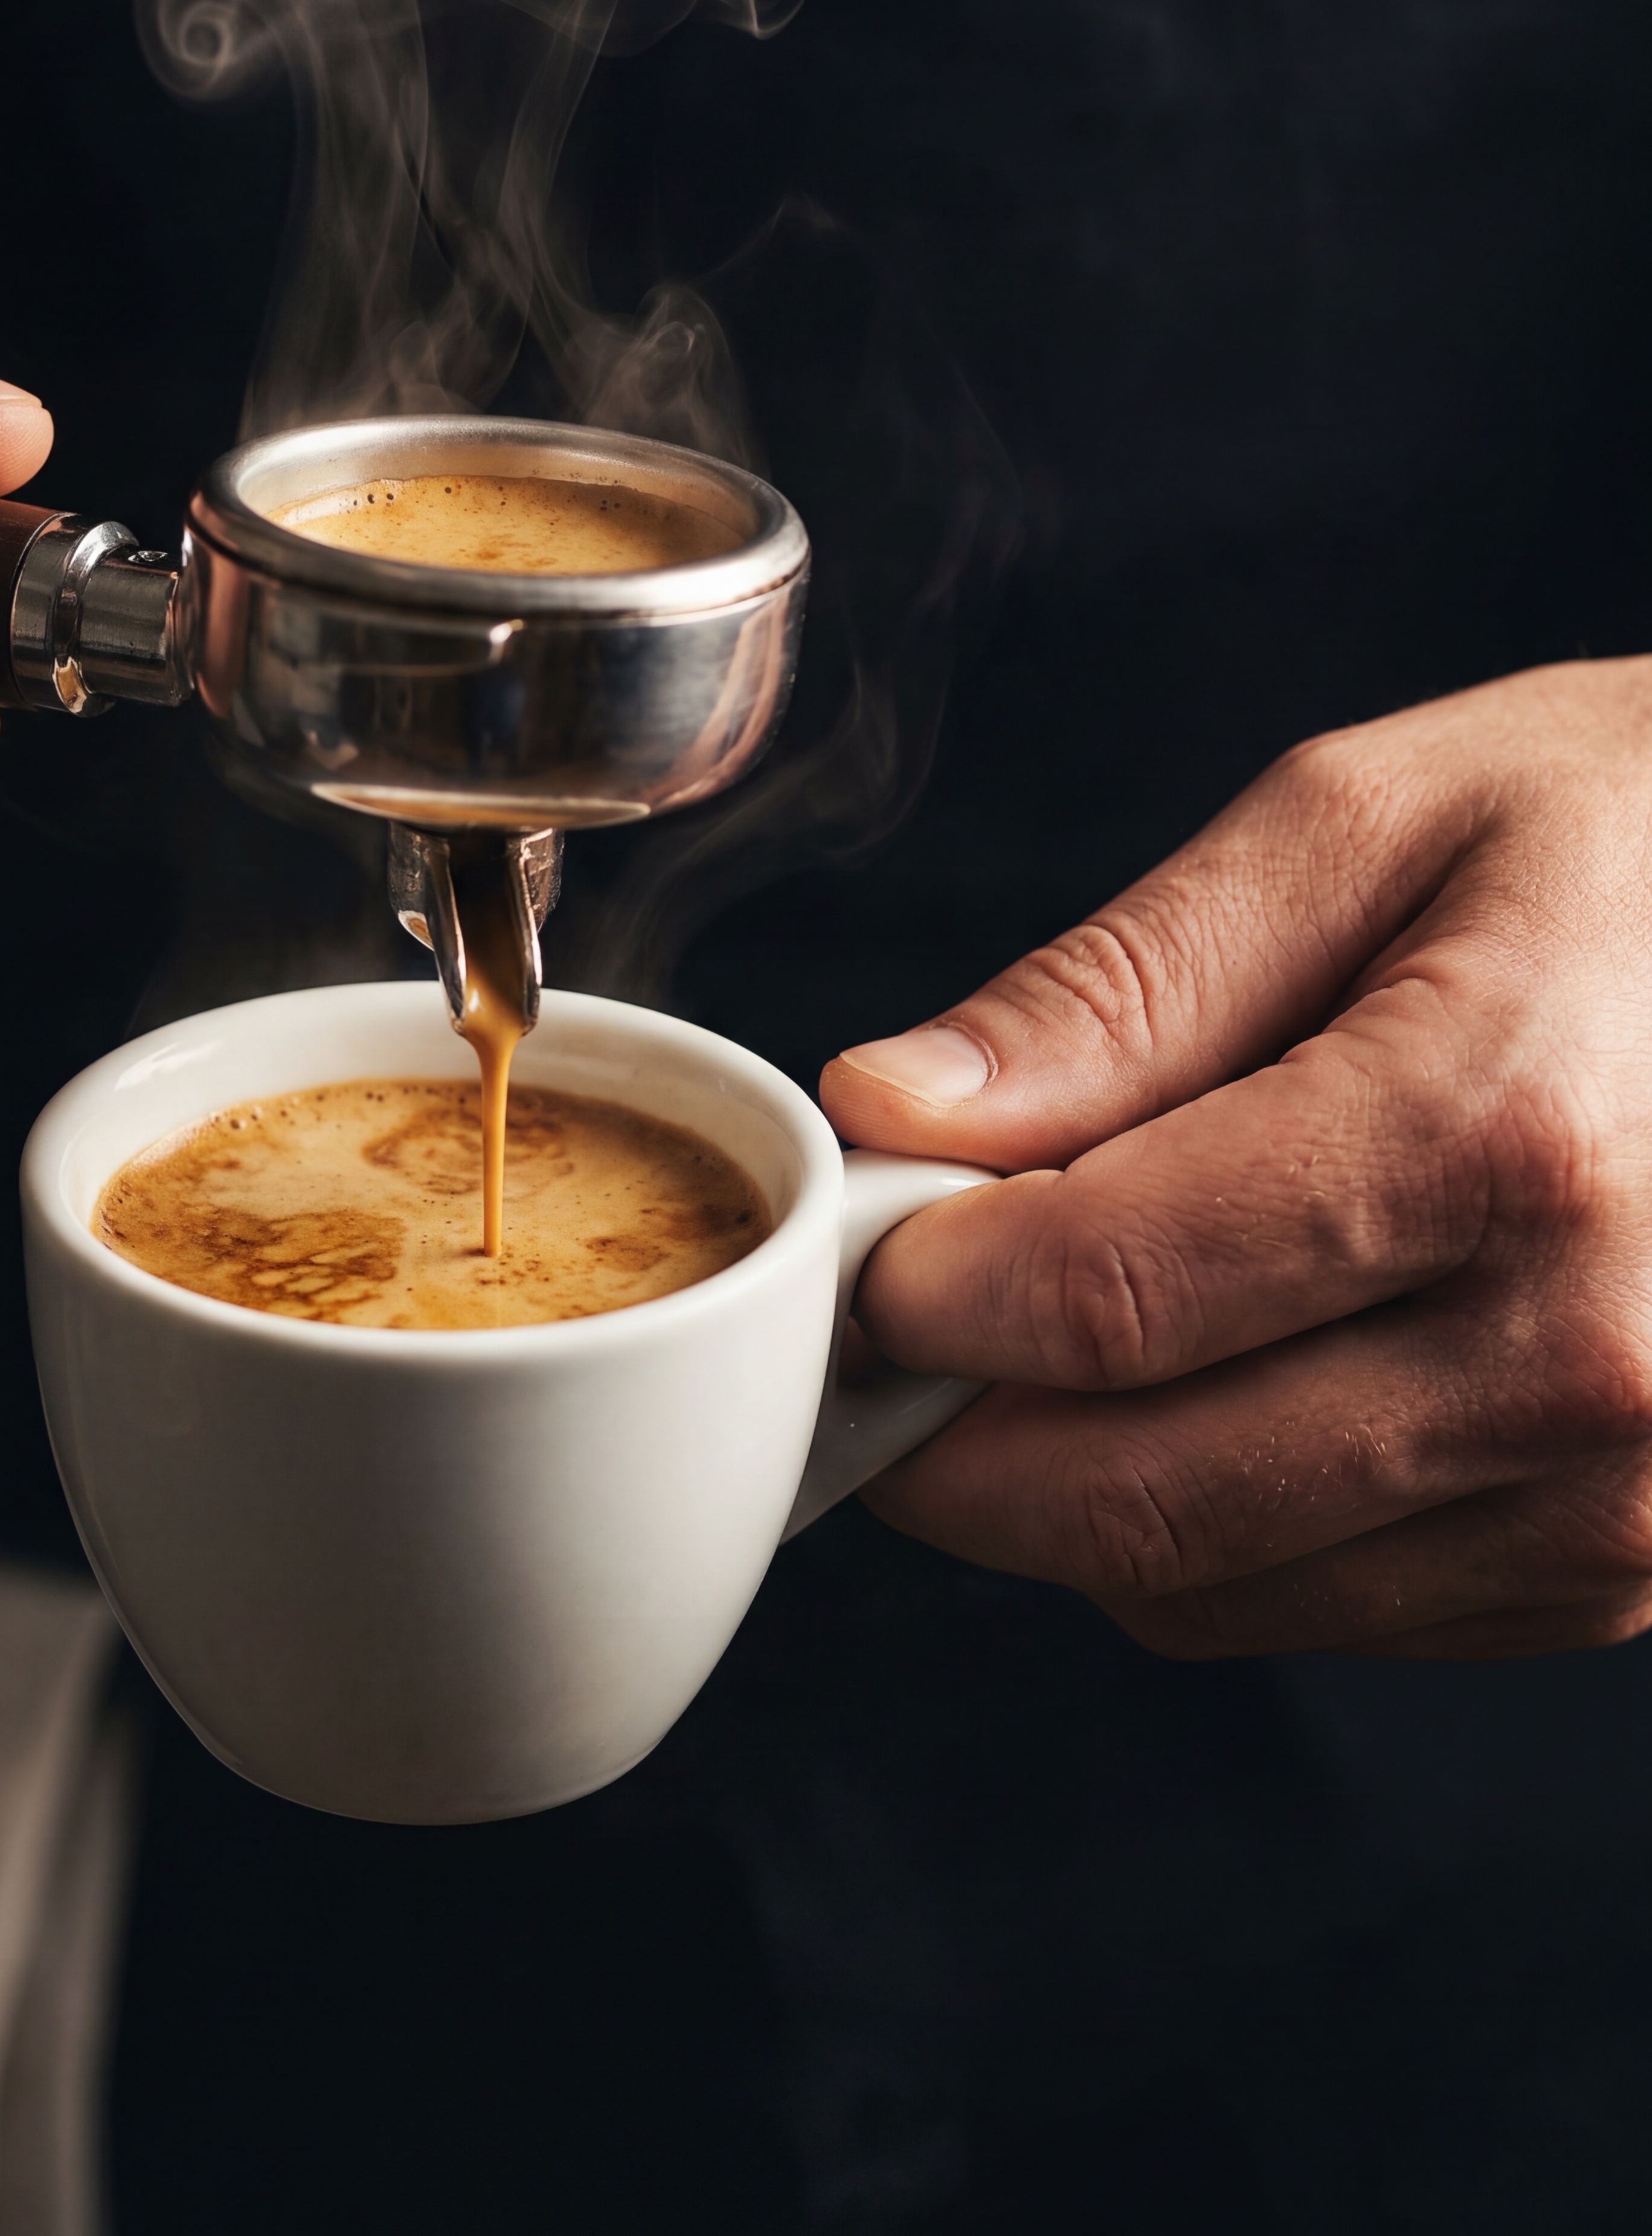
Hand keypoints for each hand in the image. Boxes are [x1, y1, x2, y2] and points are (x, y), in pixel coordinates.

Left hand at [818, 659, 1651, 1658]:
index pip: (1104, 1295)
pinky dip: (1211, 1528)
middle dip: (948, 1436)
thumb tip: (892, 1110)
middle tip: (890, 1336)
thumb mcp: (1371, 822)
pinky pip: (1327, 1608)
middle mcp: (1585, 1357)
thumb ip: (1117, 988)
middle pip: (1133, 1488)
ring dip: (1067, 1491)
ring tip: (1050, 1344)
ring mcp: (1631, 1492)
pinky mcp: (1637, 1564)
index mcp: (1502, 1136)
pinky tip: (1212, 1390)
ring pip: (1210, 1580)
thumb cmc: (1644, 835)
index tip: (857, 1254)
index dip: (923, 1295)